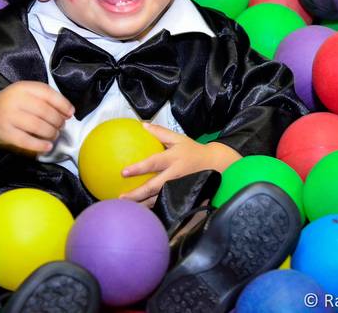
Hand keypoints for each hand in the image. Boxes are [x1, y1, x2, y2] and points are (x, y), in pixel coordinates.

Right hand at [0, 81, 74, 165]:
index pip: (47, 93)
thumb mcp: (26, 95)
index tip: (70, 113)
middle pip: (44, 111)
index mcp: (22, 87)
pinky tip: (47, 146)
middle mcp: (14, 100)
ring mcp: (8, 117)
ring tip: (54, 135)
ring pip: (38, 126)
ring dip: (51, 133)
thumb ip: (46, 99)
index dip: (62, 104)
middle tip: (61, 127)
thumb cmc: (14, 106)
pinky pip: (27, 141)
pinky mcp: (5, 133)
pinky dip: (40, 145)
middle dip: (57, 121)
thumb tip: (69, 111)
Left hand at [119, 123, 241, 207]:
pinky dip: (153, 208)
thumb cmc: (193, 151)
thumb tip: (143, 125)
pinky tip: (141, 211)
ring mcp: (178, 188)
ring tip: (128, 209)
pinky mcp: (182, 197)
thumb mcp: (179, 139)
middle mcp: (175, 176)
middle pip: (154, 187)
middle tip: (121, 198)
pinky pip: (165, 204)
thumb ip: (160, 133)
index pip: (153, 163)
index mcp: (173, 159)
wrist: (216, 165)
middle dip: (137, 194)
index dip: (139, 168)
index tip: (124, 172)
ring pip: (158, 199)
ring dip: (143, 204)